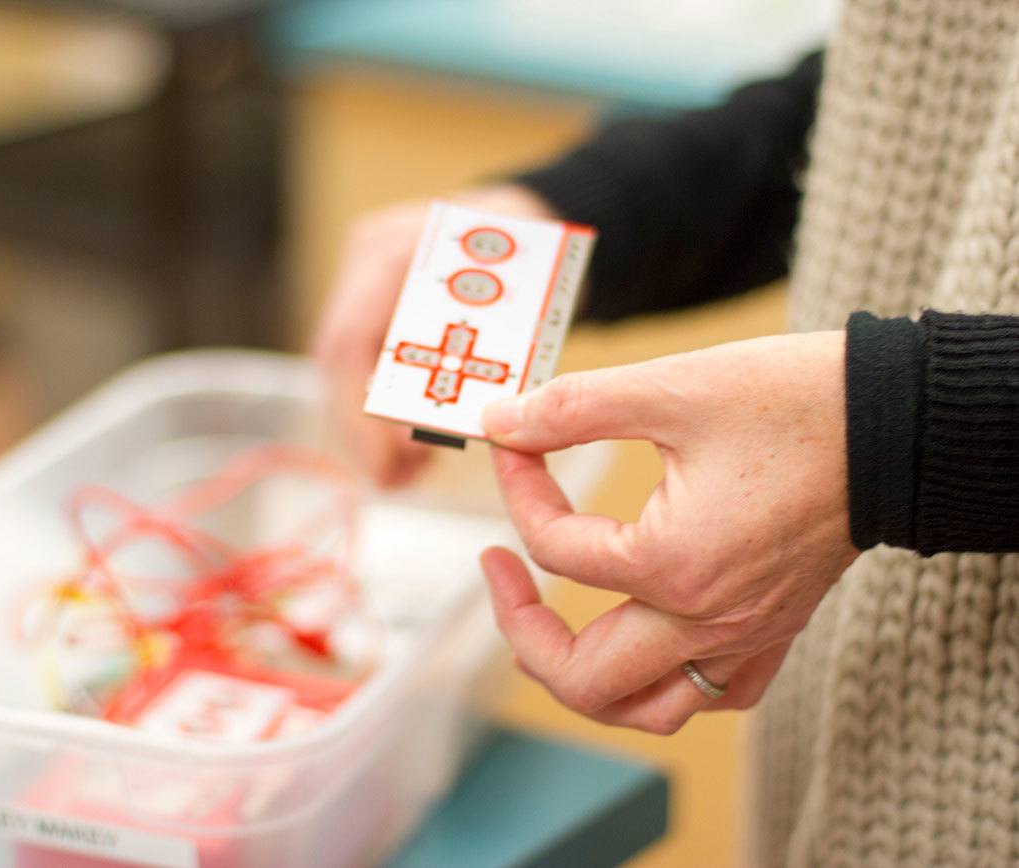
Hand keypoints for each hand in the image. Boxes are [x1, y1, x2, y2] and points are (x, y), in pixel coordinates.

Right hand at [313, 185, 557, 486]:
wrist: (543, 218)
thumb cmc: (543, 258)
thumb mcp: (527, 306)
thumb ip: (490, 360)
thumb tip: (447, 430)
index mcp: (399, 247)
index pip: (351, 339)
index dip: (361, 411)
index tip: (390, 465)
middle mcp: (369, 256)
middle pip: (338, 358)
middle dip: (362, 428)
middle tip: (397, 480)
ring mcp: (367, 275)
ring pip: (345, 367)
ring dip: (369, 426)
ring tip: (405, 474)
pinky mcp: (376, 298)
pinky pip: (365, 361)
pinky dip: (384, 408)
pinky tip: (408, 449)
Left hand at [478, 331, 858, 733]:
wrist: (897, 421)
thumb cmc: (794, 401)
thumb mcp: (670, 388)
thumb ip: (572, 409)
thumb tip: (502, 423)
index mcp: (672, 565)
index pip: (553, 549)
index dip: (518, 486)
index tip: (516, 441)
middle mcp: (708, 619)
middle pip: (582, 677)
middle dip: (520, 627)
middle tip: (498, 571)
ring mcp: (746, 633)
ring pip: (647, 709)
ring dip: (585, 679)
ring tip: (549, 626)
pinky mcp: (775, 627)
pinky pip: (715, 692)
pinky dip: (665, 681)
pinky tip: (644, 637)